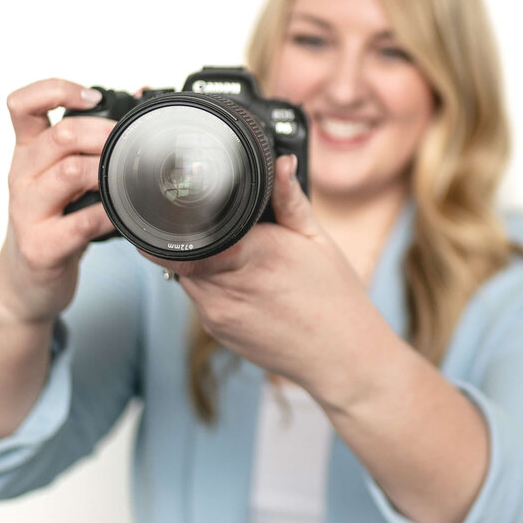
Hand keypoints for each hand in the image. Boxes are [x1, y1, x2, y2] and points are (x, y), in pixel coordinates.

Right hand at [0, 78, 115, 324]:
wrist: (26, 282)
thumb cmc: (53, 224)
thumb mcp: (58, 180)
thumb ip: (87, 146)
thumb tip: (139, 99)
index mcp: (25, 153)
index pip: (23, 105)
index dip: (57, 90)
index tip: (94, 97)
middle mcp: (21, 176)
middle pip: (60, 136)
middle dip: (104, 133)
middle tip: (131, 143)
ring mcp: (27, 212)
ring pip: (70, 173)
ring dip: (108, 170)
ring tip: (129, 176)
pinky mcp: (41, 247)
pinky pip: (83, 223)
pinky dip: (112, 214)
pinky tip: (125, 213)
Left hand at [143, 156, 381, 401]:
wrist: (342, 359)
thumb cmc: (336, 300)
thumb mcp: (318, 240)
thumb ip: (289, 199)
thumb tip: (279, 163)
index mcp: (247, 256)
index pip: (185, 229)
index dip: (183, 214)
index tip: (192, 203)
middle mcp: (222, 289)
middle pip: (179, 251)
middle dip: (196, 234)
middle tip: (223, 227)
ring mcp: (215, 316)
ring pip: (185, 275)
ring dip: (203, 261)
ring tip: (239, 257)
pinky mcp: (218, 334)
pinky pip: (200, 299)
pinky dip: (213, 285)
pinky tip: (245, 285)